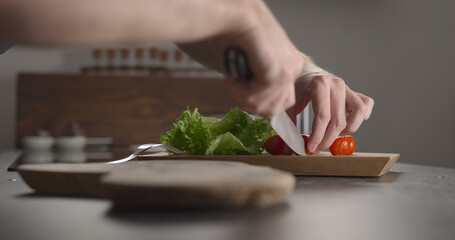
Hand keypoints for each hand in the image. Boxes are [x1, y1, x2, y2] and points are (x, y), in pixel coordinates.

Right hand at [179, 0, 302, 117]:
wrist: (231, 13)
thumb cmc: (235, 35)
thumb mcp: (253, 65)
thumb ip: (260, 84)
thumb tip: (259, 106)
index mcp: (291, 66)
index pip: (281, 104)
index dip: (257, 104)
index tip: (242, 92)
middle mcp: (294, 67)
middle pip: (273, 109)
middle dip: (249, 103)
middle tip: (235, 85)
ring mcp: (287, 68)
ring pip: (264, 104)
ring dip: (241, 94)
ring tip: (233, 74)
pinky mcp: (276, 68)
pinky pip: (257, 94)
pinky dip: (238, 88)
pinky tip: (233, 73)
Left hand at [287, 71, 373, 153]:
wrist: (304, 72)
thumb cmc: (297, 89)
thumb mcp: (289, 106)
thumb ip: (290, 128)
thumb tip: (291, 152)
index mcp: (319, 84)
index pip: (322, 117)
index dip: (317, 137)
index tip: (311, 148)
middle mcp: (336, 84)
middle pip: (339, 120)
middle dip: (328, 139)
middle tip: (317, 148)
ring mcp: (347, 87)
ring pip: (359, 112)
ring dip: (349, 129)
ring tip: (334, 134)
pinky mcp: (354, 92)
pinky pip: (366, 104)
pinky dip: (361, 117)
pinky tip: (347, 123)